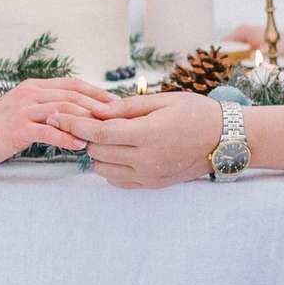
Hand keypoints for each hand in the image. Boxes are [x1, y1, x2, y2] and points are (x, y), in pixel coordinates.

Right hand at [0, 77, 116, 170]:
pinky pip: (48, 131)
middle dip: (99, 106)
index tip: (115, 103)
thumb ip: (42, 109)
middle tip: (119, 118)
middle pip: (73, 95)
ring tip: (106, 131)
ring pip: (64, 110)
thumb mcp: (20, 112)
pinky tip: (80, 145)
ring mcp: (23, 110)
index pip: (72, 84)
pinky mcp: (17, 128)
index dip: (96, 92)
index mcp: (33, 87)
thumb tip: (70, 116)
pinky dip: (67, 137)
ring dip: (87, 121)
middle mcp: (30, 93)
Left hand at [48, 91, 222, 187]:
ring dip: (97, 151)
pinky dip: (110, 165)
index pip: (99, 134)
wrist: (226, 140)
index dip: (74, 125)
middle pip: (96, 151)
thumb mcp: (164, 100)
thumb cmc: (197, 113)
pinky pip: (117, 179)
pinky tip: (118, 149)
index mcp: (149, 135)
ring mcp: (149, 175)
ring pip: (103, 168)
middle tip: (86, 119)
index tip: (56, 115)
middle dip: (85, 135)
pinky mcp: (152, 184)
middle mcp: (146, 160)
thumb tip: (99, 110)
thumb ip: (128, 106)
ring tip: (107, 134)